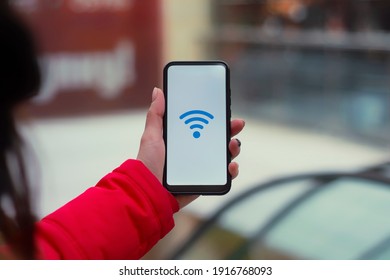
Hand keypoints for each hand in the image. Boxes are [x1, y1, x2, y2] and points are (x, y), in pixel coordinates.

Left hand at [137, 87, 244, 207]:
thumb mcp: (151, 136)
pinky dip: (231, 171)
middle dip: (230, 131)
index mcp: (183, 140)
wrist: (149, 193)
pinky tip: (231, 166)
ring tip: (233, 145)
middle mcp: (194, 152)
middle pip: (217, 139)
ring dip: (233, 149)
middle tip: (237, 124)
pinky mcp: (204, 182)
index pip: (203, 125)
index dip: (216, 118)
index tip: (225, 109)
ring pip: (223, 156)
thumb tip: (158, 91)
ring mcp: (200, 167)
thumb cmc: (147, 164)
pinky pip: (223, 176)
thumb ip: (156, 115)